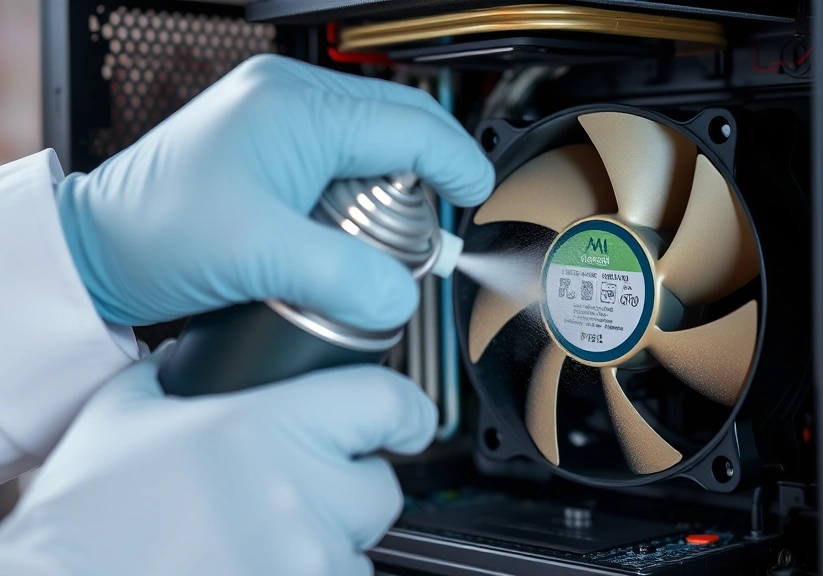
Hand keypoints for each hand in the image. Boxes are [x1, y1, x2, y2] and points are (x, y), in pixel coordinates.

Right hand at [0, 343, 435, 575]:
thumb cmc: (89, 516)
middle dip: (351, 482)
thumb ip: (182, 374)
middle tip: (299, 486)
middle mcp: (298, 492)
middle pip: (381, 483)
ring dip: (330, 534)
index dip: (404, 410)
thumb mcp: (128, 413)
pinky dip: (311, 570)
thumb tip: (208, 357)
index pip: (389, 402)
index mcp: (265, 425)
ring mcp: (304, 556)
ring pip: (361, 541)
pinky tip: (258, 562)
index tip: (405, 419)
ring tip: (263, 532)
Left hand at [56, 54, 492, 328]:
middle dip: (424, 181)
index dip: (455, 162)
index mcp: (296, 106)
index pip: (410, 124)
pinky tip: (347, 232)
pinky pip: (343, 160)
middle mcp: (291, 98)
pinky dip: (359, 196)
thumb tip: (402, 297)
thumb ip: (344, 276)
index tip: (478, 197)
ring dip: (390, 194)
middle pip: (398, 129)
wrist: (96, 245)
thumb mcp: (259, 257)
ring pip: (373, 146)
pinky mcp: (273, 143)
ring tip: (375, 244)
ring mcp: (280, 116)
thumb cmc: (154, 234)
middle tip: (422, 239)